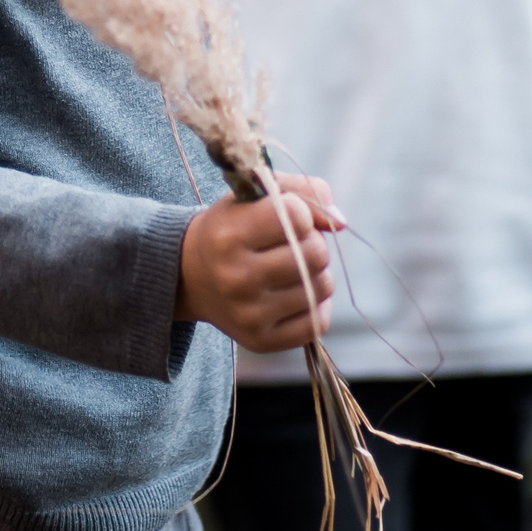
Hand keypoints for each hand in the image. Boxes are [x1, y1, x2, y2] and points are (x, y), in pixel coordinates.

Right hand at [173, 173, 343, 353]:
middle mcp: (236, 276)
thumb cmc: (231, 227)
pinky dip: (316, 306)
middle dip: (313, 243)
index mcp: (229, 235)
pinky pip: (318, 322)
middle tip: (293, 244)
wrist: (192, 276)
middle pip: (316, 254)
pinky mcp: (261, 340)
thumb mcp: (253, 195)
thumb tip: (339, 221)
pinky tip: (295, 294)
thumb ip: (300, 190)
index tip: (286, 215)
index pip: (297, 215)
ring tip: (292, 268)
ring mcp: (248, 313)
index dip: (300, 211)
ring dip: (316, 273)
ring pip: (322, 287)